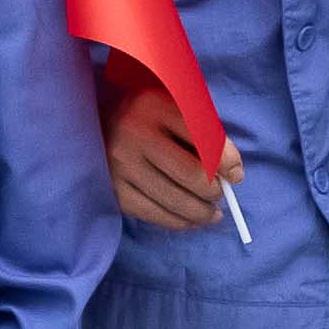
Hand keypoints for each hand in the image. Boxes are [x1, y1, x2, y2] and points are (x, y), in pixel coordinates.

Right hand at [103, 85, 231, 233]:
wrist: (93, 126)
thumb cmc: (148, 119)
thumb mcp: (175, 110)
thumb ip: (208, 135)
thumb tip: (234, 176)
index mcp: (154, 106)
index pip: (203, 138)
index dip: (227, 161)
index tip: (235, 175)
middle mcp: (134, 134)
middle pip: (190, 174)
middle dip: (214, 191)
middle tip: (220, 195)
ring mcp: (120, 165)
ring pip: (174, 200)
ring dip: (202, 213)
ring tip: (212, 213)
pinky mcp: (113, 190)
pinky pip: (155, 215)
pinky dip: (180, 222)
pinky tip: (191, 220)